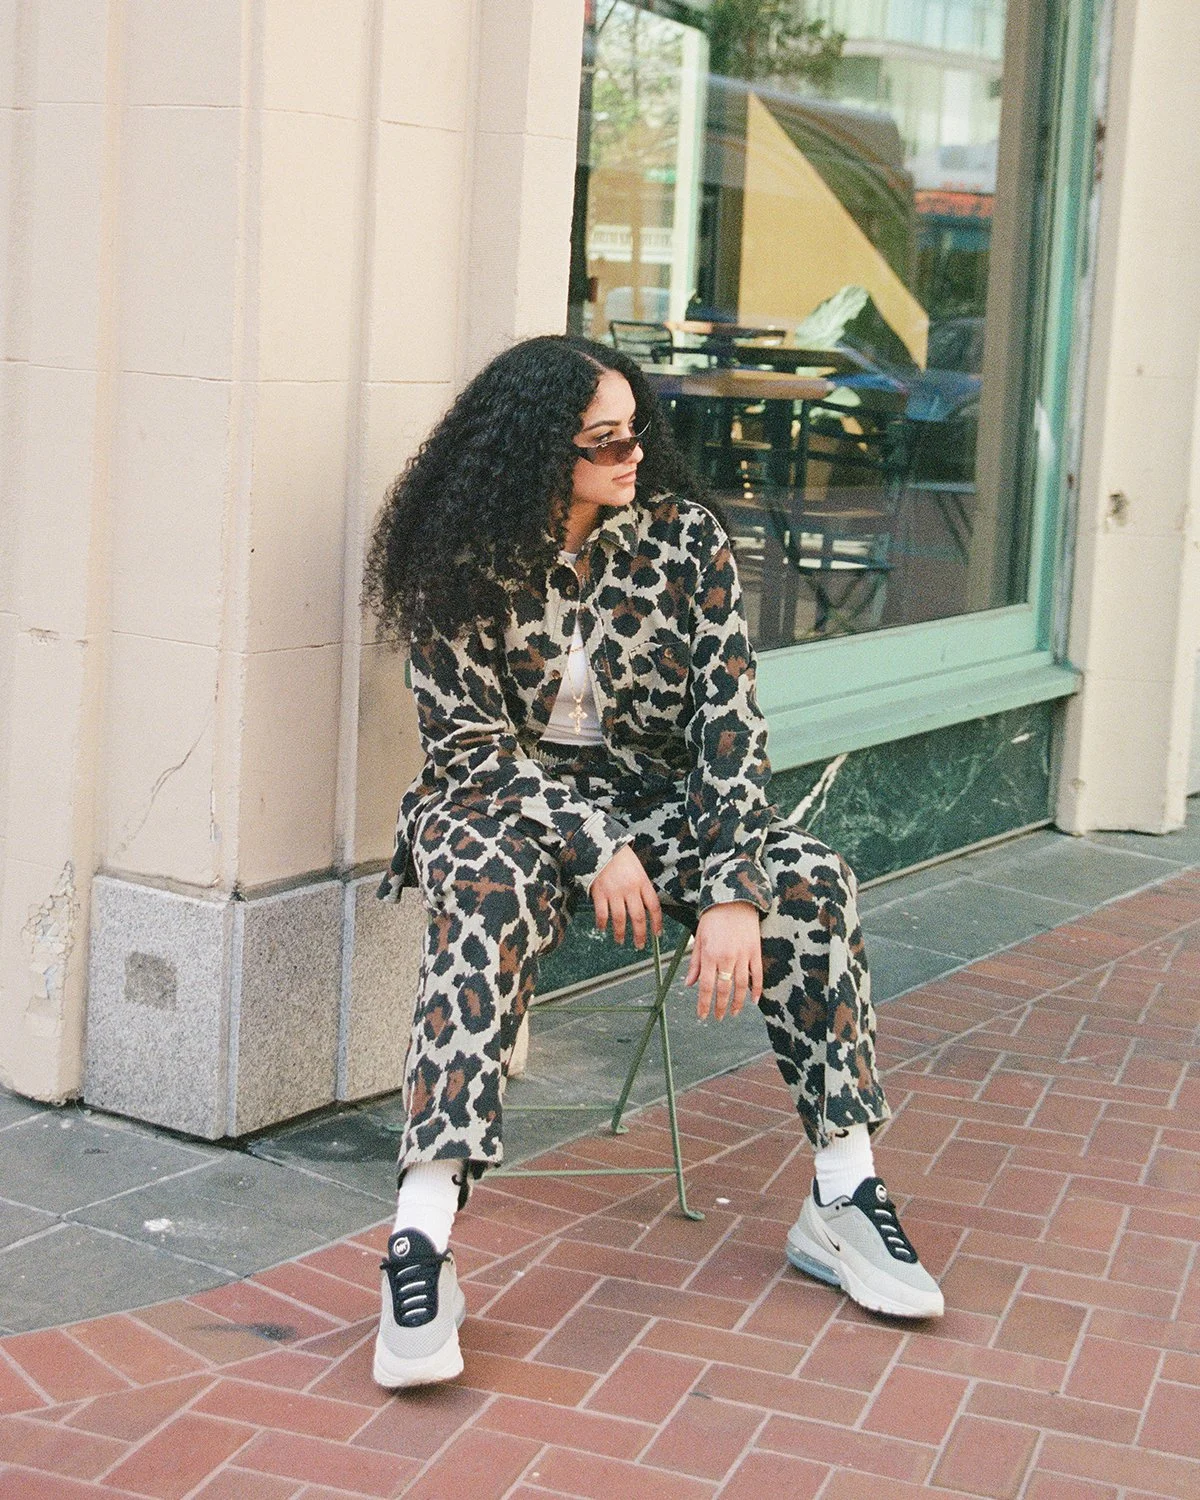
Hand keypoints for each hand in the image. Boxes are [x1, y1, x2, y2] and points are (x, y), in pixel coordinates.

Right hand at [591, 845, 662, 950]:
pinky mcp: (599, 893)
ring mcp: (614, 892)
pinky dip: (602, 924)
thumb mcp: (638, 870)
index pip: (654, 906)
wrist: (602, 846)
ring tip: (621, 940)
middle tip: (640, 945)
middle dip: (640, 934)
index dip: (657, 922)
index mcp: (642, 882)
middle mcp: (630, 889)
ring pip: (620, 919)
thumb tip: (647, 909)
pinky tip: (603, 929)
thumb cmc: (621, 858)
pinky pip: (602, 913)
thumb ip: (642, 888)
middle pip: (638, 917)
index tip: (657, 934)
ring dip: (621, 933)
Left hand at [687, 901, 762, 1021]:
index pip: (706, 986)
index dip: (704, 1004)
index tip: (702, 1016)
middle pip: (724, 989)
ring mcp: (743, 955)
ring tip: (734, 1013)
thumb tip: (689, 984)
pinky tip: (753, 1000)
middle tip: (718, 1017)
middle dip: (720, 1006)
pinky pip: (757, 975)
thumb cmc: (713, 918)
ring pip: (741, 986)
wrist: (735, 899)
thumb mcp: (699, 939)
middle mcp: (726, 957)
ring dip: (737, 1003)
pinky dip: (756, 989)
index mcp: (710, 954)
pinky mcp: (756, 952)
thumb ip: (695, 963)